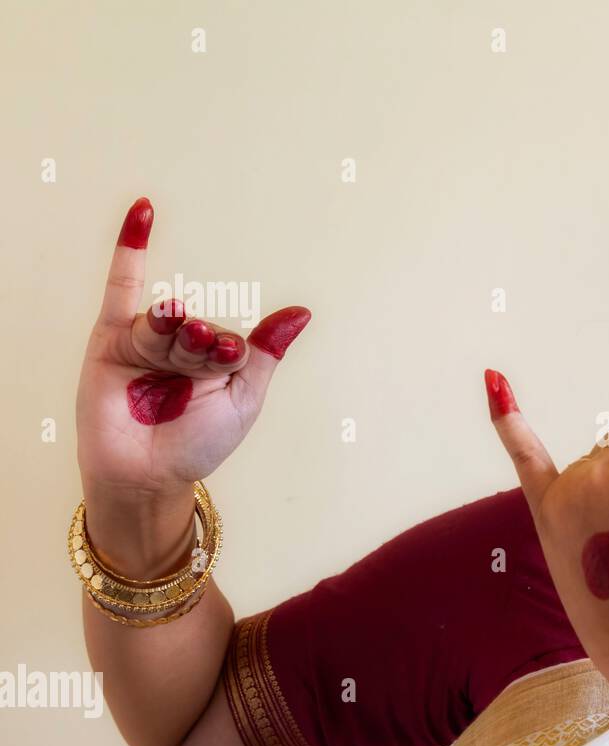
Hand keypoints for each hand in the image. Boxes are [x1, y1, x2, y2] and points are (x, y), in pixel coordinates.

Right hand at [75, 197, 311, 499]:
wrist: (145, 476)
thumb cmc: (197, 444)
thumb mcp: (243, 399)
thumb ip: (265, 353)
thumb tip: (303, 312)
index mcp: (216, 361)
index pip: (229, 340)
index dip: (230, 349)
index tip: (229, 359)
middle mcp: (181, 349)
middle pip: (196, 330)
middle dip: (200, 346)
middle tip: (202, 356)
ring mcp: (145, 343)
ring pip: (164, 323)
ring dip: (174, 331)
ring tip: (180, 334)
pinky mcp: (110, 342)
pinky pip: (120, 288)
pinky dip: (130, 249)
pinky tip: (144, 212)